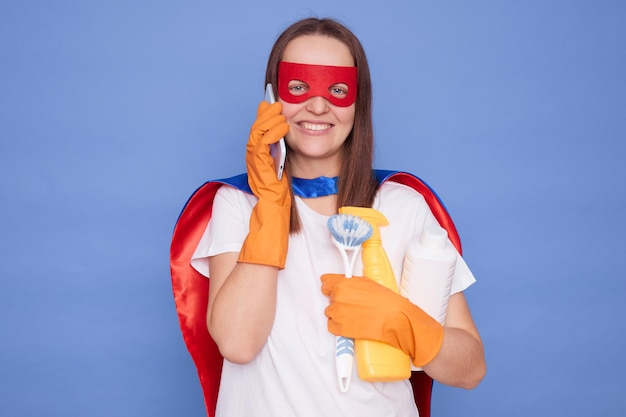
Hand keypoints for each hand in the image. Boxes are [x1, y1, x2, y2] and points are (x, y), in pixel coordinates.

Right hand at [246, 101, 289, 203]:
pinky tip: (283, 127)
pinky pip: (263, 142)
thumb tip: (282, 126)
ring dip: (270, 120)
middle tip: (277, 104)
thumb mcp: (279, 160)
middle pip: (255, 126)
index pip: (257, 127)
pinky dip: (273, 132)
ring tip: (281, 114)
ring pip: (257, 131)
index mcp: (255, 151)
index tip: (270, 103)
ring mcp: (253, 158)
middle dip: (266, 113)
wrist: (274, 202)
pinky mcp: (258, 163)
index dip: (263, 114)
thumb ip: (278, 145)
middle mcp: (251, 153)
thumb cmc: (278, 184)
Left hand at [321, 273, 443, 366]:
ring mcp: (337, 313)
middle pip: (329, 298)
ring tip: (355, 315)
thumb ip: (349, 281)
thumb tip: (341, 282)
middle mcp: (336, 297)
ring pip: (330, 312)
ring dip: (339, 314)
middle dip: (339, 301)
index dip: (330, 287)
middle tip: (353, 305)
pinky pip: (332, 326)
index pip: (325, 283)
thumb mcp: (366, 282)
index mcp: (342, 284)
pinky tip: (352, 323)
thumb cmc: (384, 300)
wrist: (394, 318)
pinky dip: (339, 326)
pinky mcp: (339, 328)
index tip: (334, 290)